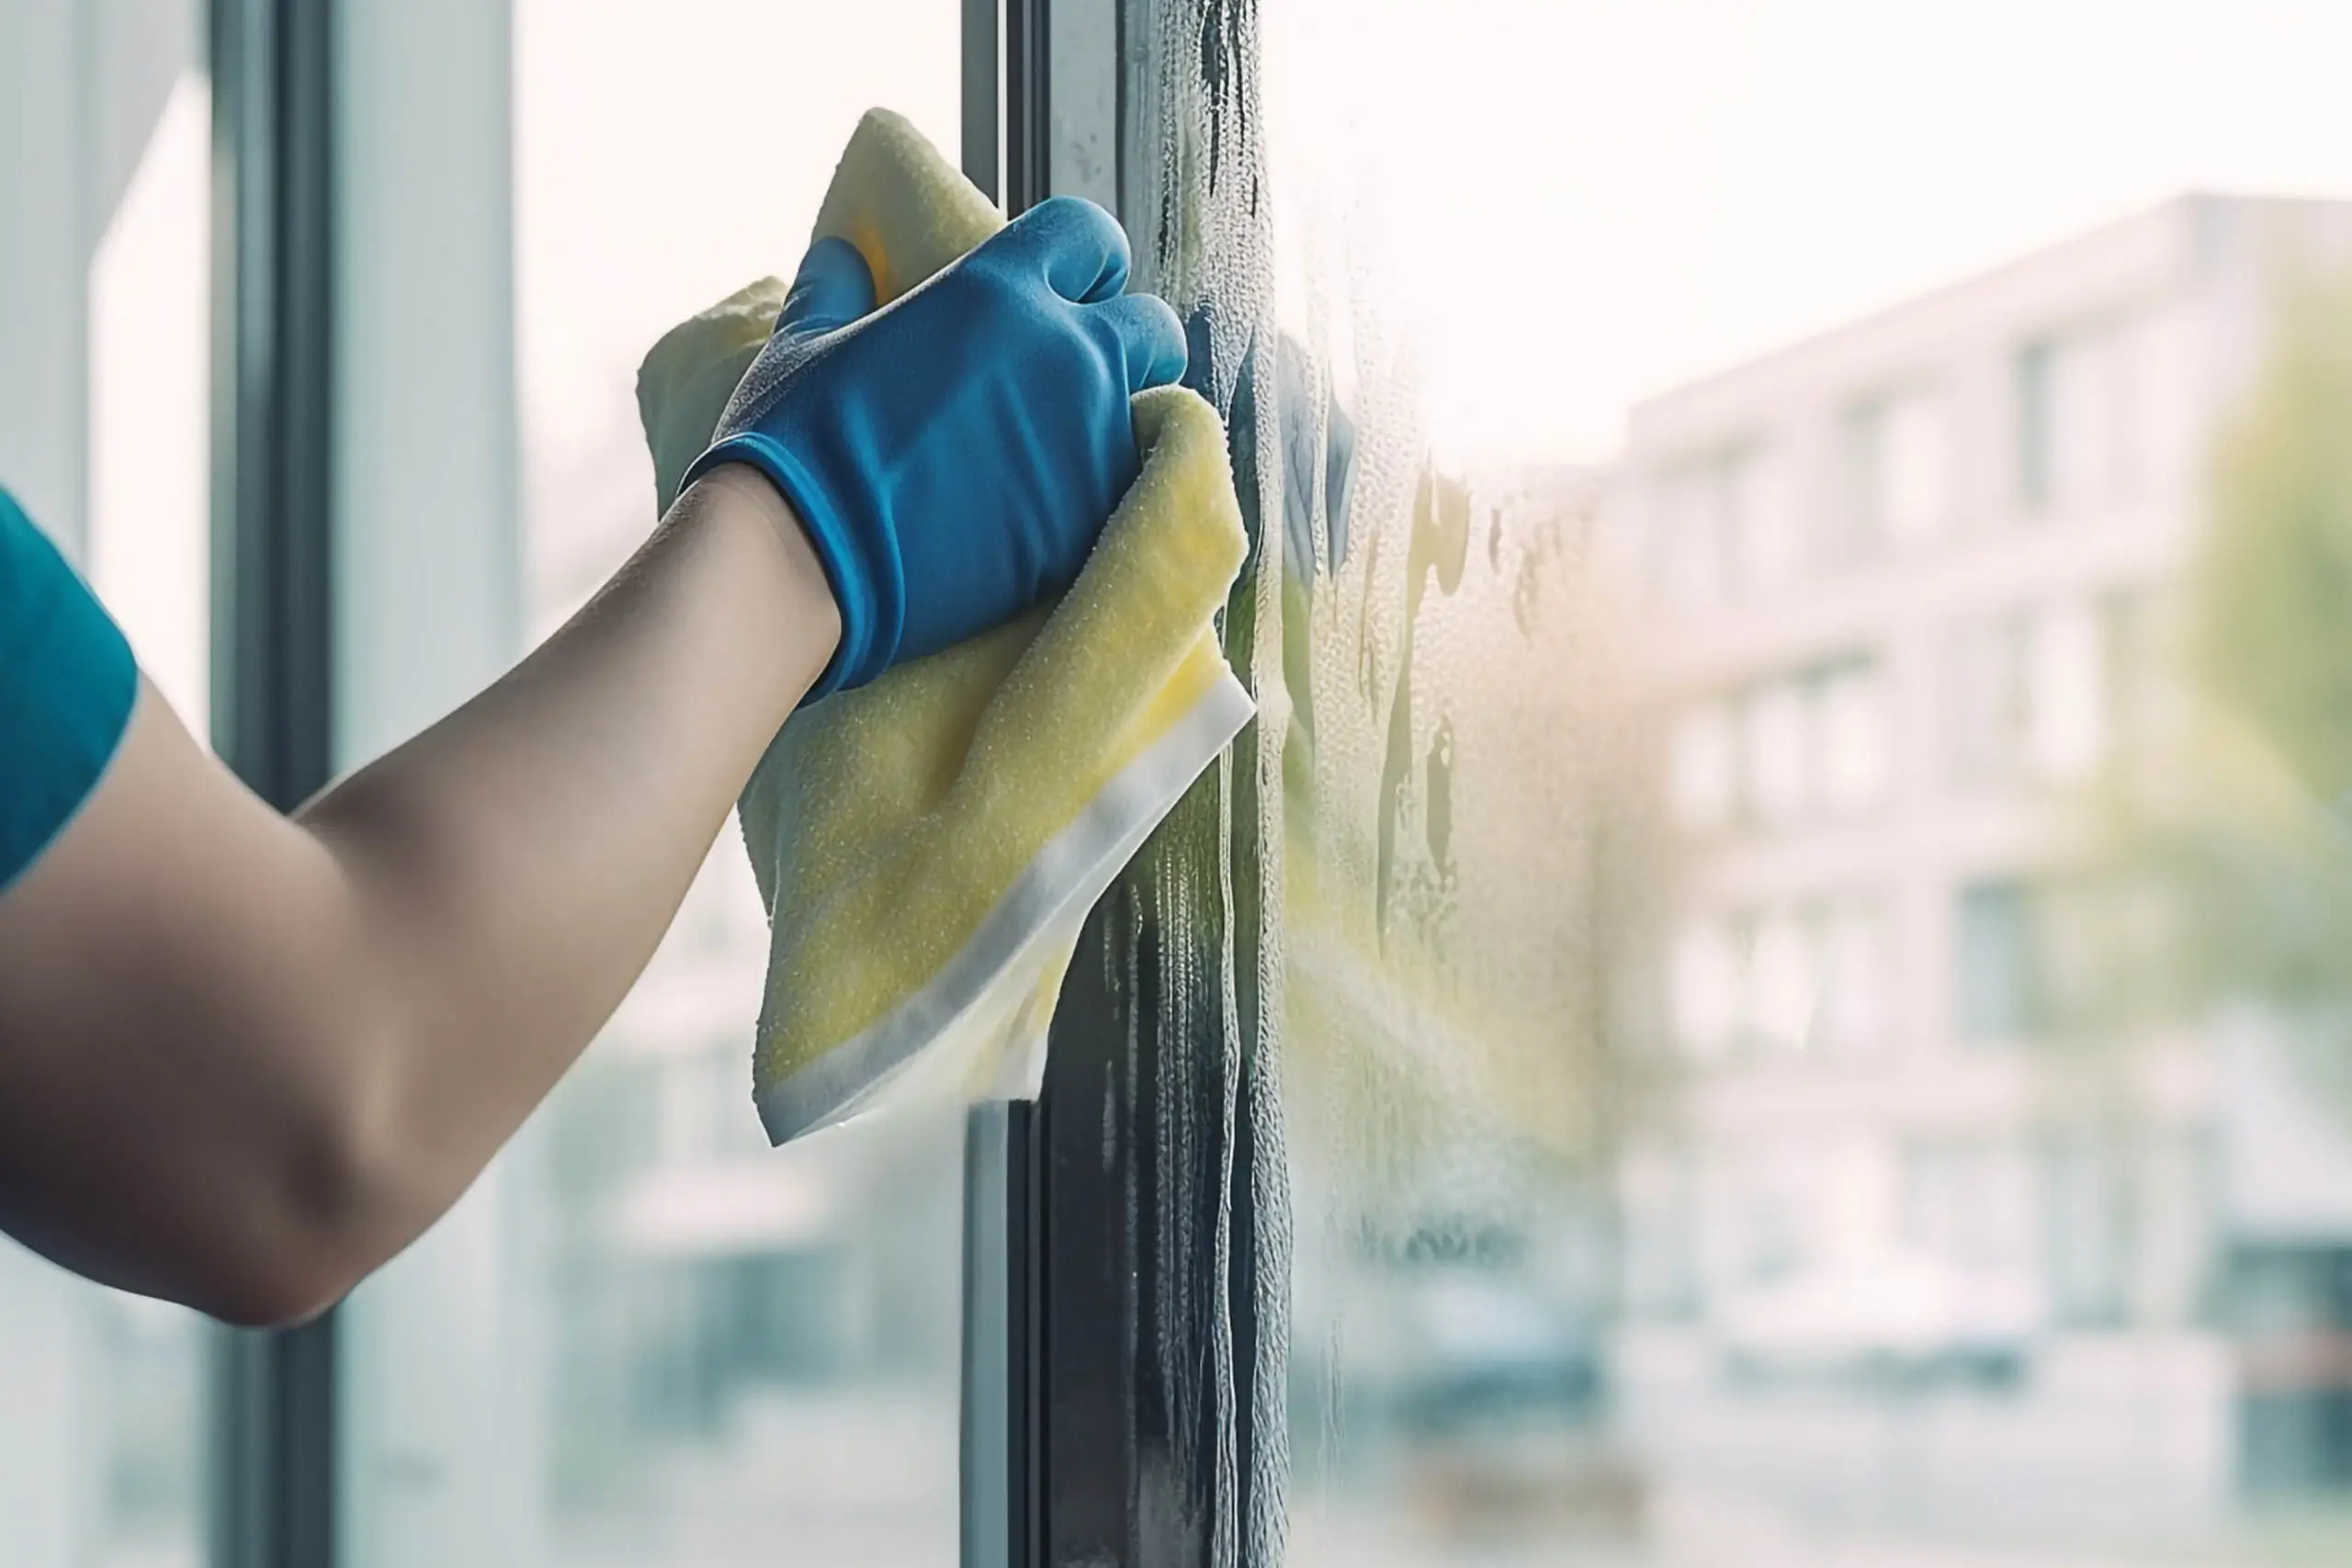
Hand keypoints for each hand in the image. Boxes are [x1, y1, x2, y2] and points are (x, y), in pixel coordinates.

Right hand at [683, 196, 1189, 697]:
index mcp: (999, 288)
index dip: (1081, 262)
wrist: (804, 561)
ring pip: (1152, 417)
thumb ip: (835, 289)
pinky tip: (1054, 512)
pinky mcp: (1088, 523)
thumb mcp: (804, 344)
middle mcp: (1065, 353)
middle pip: (1152, 326)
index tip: (1063, 292)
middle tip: (1077, 378)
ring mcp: (1087, 441)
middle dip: (1127, 344)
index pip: (1090, 235)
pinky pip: (1128, 495)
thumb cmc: (795, 446)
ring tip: (1063, 453)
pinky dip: (1102, 498)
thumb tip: (843, 257)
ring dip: (1118, 426)